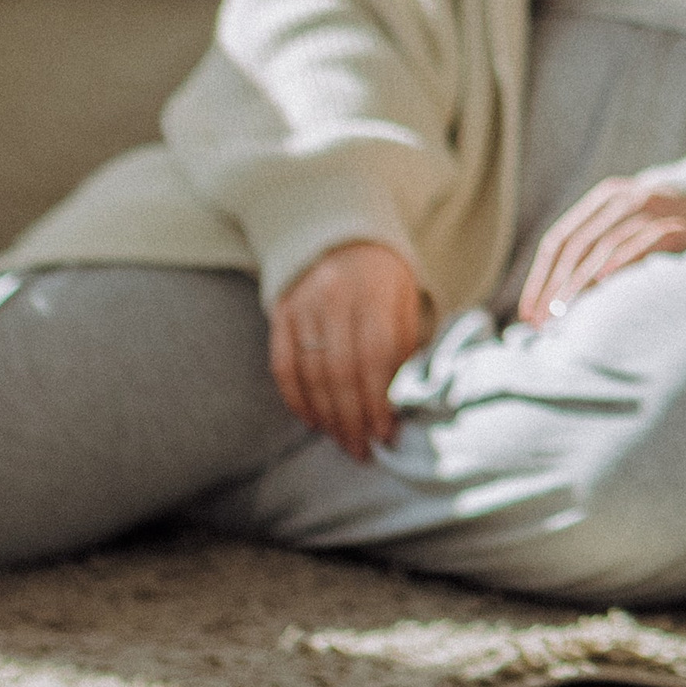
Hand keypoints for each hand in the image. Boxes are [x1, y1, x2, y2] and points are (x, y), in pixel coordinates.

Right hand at [269, 241, 428, 459]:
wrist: (338, 236)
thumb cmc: (383, 277)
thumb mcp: (405, 299)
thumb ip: (403, 344)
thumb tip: (402, 400)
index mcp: (374, 292)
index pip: (374, 355)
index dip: (378, 399)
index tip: (385, 433)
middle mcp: (334, 298)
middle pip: (339, 371)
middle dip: (351, 418)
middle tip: (362, 450)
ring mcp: (302, 306)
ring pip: (310, 373)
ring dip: (327, 416)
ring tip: (344, 441)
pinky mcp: (280, 315)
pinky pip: (282, 366)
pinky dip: (297, 399)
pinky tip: (314, 421)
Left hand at [517, 177, 685, 323]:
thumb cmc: (670, 232)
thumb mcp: (630, 228)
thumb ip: (596, 252)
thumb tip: (548, 304)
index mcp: (607, 198)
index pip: (560, 239)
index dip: (540, 278)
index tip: (528, 314)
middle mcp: (628, 197)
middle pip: (578, 245)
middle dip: (555, 287)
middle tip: (542, 324)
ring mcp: (658, 208)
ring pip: (606, 245)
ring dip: (580, 284)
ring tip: (565, 316)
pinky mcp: (685, 226)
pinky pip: (647, 242)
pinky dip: (623, 262)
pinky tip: (604, 286)